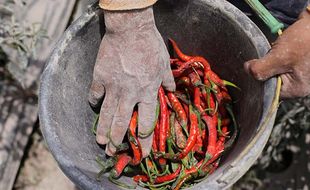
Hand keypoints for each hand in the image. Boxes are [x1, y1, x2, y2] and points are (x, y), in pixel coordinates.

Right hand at [88, 7, 174, 156]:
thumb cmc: (150, 45)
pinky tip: (94, 105)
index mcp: (147, 93)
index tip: (144, 153)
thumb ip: (167, 80)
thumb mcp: (163, 64)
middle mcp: (129, 95)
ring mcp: (113, 87)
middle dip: (117, 141)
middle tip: (112, 152)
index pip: (146, 123)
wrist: (130, 30)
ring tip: (100, 142)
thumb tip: (173, 90)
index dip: (145, 141)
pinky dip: (94, 101)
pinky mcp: (100, 78)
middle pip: (121, 123)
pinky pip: (95, 94)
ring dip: (102, 130)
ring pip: (105, 114)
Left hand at [244, 9, 309, 97]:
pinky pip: (279, 61)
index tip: (254, 68)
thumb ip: (260, 69)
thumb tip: (247, 70)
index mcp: (296, 89)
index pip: (270, 91)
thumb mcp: (279, 57)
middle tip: (268, 56)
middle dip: (265, 68)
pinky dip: (275, 54)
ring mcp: (298, 72)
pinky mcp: (296, 61)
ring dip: (269, 59)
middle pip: (271, 81)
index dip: (259, 80)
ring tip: (275, 49)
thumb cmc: (304, 41)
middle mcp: (298, 83)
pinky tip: (278, 46)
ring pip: (274, 70)